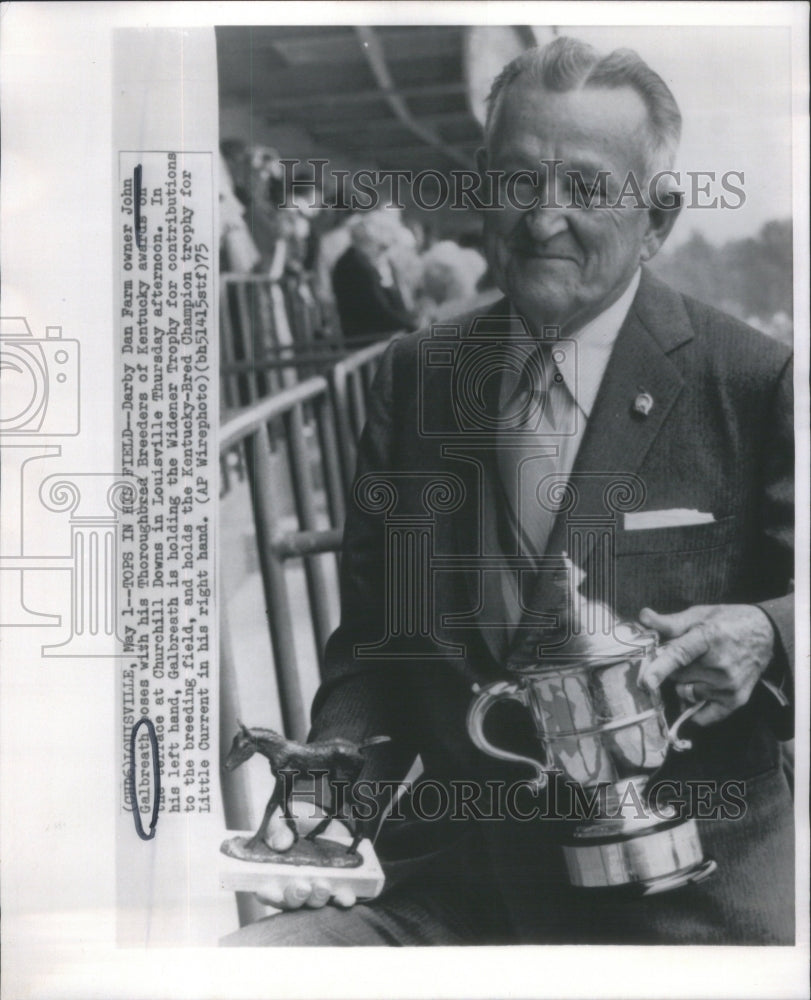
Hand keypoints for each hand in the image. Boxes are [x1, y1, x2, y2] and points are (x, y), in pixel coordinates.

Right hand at [254, 806, 356, 911]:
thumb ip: (276, 825)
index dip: (268, 894)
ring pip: (312, 901)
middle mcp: (291, 884)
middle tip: (302, 888)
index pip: (264, 889)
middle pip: (289, 900)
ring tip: (322, 887)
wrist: (329, 815)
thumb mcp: (285, 815)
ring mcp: (312, 887)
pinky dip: (341, 898)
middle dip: (294, 897)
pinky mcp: (333, 885)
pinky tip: (347, 897)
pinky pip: (337, 898)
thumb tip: (281, 844)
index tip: (274, 891)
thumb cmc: (300, 819)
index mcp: (272, 869)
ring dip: (317, 898)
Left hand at [637, 604, 774, 725]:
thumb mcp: (700, 615)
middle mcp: (720, 664)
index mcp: (708, 637)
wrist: (766, 635)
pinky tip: (702, 690)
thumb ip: (670, 622)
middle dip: (672, 668)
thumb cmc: (727, 622)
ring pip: (686, 692)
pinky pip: (704, 716)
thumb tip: (643, 617)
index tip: (646, 681)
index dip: (660, 668)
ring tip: (700, 669)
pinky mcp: (735, 700)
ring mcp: (728, 685)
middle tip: (686, 657)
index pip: (680, 655)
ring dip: (685, 684)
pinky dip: (696, 707)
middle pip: (677, 675)